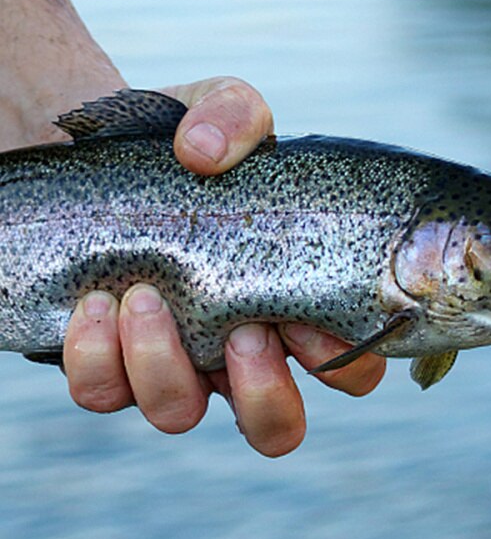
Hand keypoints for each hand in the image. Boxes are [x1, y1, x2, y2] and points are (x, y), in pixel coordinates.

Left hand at [62, 77, 385, 455]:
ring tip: (146, 296)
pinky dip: (99, 357)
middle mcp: (238, 351)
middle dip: (265, 395)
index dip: (341, 363)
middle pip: (276, 429)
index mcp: (292, 304)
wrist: (89, 151)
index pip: (351, 368)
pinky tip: (95, 301)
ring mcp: (172, 362)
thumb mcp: (218, 109)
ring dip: (166, 365)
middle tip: (246, 332)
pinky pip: (103, 394)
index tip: (304, 314)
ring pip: (180, 415)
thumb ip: (236, 114)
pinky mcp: (104, 364)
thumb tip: (206, 154)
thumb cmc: (178, 144)